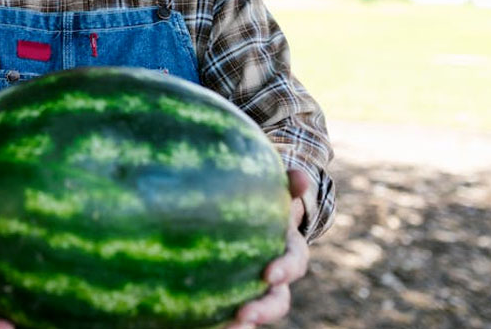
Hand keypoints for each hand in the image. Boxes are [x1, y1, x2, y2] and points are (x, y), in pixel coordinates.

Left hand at [226, 169, 311, 327]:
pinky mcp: (229, 295)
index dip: (285, 270)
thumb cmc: (263, 199)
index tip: (269, 274)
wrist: (247, 215)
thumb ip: (289, 182)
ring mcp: (252, 289)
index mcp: (288, 252)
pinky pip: (223, 312)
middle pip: (276, 301)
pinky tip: (191, 322)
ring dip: (242, 325)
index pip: (294, 265)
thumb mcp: (276, 187)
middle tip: (245, 315)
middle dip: (263, 310)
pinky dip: (212, 320)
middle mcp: (273, 277)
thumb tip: (299, 178)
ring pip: (252, 314)